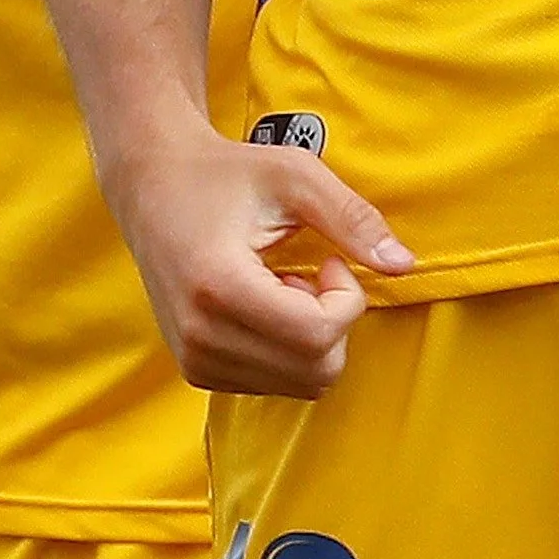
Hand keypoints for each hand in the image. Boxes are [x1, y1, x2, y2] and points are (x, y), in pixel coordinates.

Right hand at [103, 126, 411, 398]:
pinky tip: (264, 304)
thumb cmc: (226, 173)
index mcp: (219, 286)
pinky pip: (273, 384)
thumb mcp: (296, 176)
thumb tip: (405, 265)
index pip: (317, 336)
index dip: (346, 299)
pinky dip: (287, 350)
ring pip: (300, 384)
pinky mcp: (195, 370)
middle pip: (316, 371)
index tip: (332, 258)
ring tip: (282, 285)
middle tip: (310, 273)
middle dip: (334, 321)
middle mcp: (199, 335)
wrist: (152, 185)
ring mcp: (194, 359)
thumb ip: (354, 219)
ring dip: (310, 337)